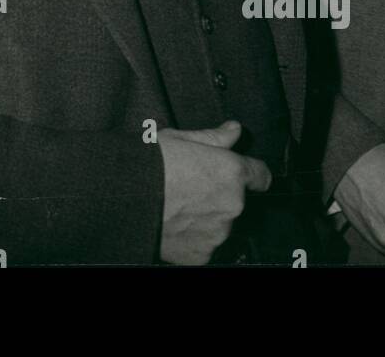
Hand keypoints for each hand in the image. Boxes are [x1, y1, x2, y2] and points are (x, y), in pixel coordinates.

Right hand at [159, 120, 271, 264]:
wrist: (123, 197)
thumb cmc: (148, 164)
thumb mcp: (179, 138)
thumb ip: (213, 137)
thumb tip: (233, 130)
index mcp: (231, 172)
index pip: (260, 175)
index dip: (251, 172)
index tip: (243, 173)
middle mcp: (232, 204)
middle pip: (236, 201)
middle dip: (219, 195)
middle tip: (190, 187)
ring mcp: (217, 233)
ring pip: (220, 224)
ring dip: (207, 217)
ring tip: (177, 206)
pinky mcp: (201, 254)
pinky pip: (203, 245)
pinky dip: (192, 238)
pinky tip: (173, 224)